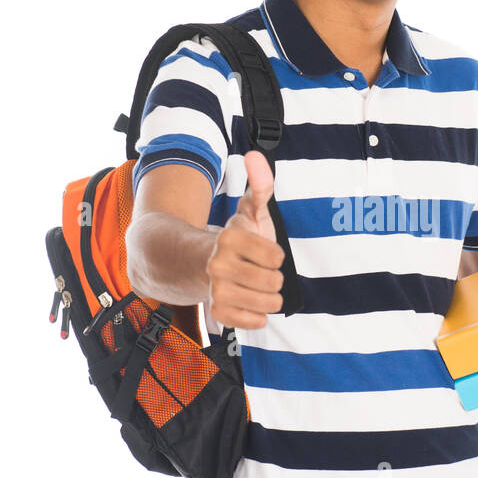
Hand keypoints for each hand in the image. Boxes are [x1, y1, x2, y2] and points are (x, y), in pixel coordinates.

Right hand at [206, 150, 284, 329]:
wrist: (201, 267)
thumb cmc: (236, 240)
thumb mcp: (250, 211)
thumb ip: (260, 185)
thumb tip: (255, 155)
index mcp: (229, 238)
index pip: (276, 256)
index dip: (275, 255)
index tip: (263, 252)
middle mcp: (218, 265)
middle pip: (274, 281)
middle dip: (273, 277)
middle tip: (259, 272)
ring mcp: (216, 291)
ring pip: (269, 303)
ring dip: (269, 297)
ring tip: (256, 287)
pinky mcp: (219, 313)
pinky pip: (257, 321)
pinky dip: (259, 315)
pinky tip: (249, 303)